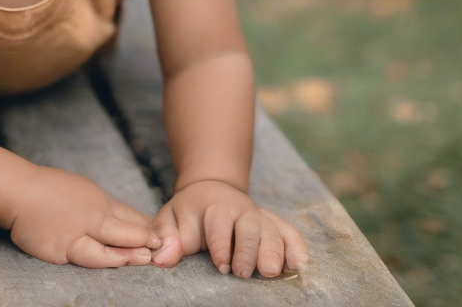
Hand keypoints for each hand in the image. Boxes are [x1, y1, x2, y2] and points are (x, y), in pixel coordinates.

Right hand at [9, 166, 160, 267]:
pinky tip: (108, 265)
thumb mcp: (85, 189)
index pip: (129, 217)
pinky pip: (78, 259)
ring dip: (124, 256)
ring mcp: (74, 237)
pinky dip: (94, 262)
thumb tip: (131, 221)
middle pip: (122, 233)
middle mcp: (89, 219)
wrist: (21, 192)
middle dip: (142, 242)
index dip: (146, 229)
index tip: (161, 237)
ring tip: (140, 260)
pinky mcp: (59, 252)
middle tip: (158, 249)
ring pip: (104, 251)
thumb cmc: (52, 188)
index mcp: (98, 202)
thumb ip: (106, 207)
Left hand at [151, 179, 308, 276]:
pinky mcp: (274, 224)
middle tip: (243, 273)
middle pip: (250, 227)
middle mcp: (241, 210)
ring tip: (271, 272)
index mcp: (215, 206)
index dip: (221, 244)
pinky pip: (290, 231)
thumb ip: (167, 237)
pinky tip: (300, 264)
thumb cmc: (190, 212)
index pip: (219, 224)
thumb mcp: (172, 218)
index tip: (221, 265)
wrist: (211, 190)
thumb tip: (161, 258)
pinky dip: (297, 246)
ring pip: (272, 230)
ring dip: (274, 250)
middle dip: (248, 250)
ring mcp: (259, 216)